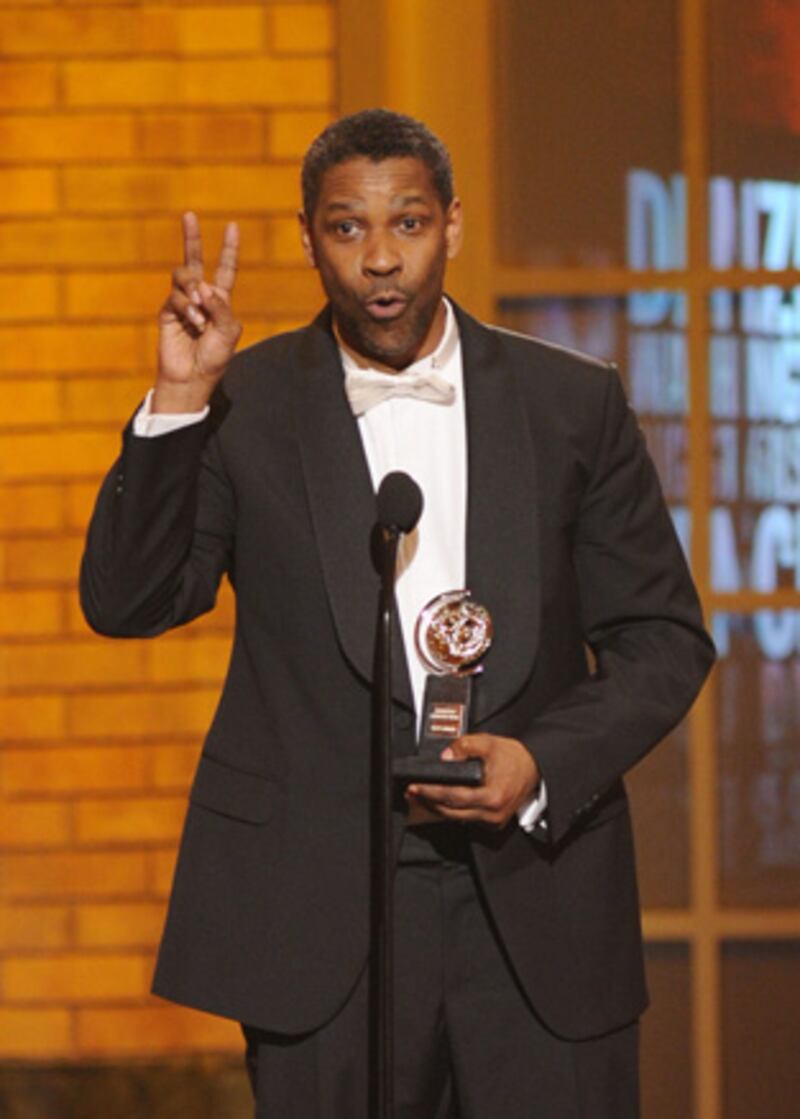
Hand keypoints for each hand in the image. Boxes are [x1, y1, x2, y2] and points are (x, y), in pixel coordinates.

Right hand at [154, 212, 241, 411]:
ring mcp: (182, 303)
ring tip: (201, 315)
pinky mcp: (167, 312)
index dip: (229, 249)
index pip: (225, 269)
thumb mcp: (229, 331)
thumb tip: (203, 285)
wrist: (193, 378)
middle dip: (192, 237)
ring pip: (183, 277)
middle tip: (189, 215)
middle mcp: (201, 297)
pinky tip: (194, 323)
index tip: (233, 226)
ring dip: (194, 292)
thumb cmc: (215, 358)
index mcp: (221, 300)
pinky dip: (187, 308)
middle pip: (194, 260)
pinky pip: (175, 297)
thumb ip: (220, 306)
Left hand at [405, 734, 539, 828]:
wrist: (535, 768)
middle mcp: (493, 813)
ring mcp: (493, 821)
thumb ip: (465, 746)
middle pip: (452, 812)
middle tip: (412, 793)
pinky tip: (440, 801)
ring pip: (458, 818)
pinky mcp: (493, 822)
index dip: (431, 792)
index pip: (454, 797)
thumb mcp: (489, 743)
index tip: (416, 787)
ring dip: (438, 807)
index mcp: (492, 796)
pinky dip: (453, 810)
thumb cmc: (514, 757)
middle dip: (429, 802)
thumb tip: (445, 756)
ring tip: (421, 796)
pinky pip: (468, 819)